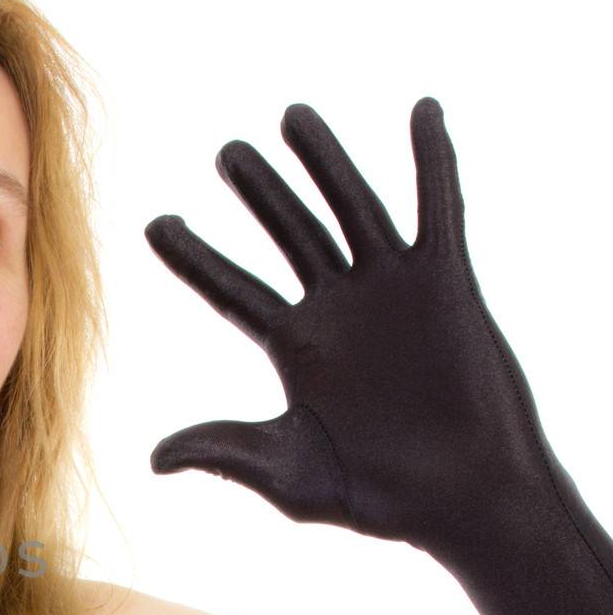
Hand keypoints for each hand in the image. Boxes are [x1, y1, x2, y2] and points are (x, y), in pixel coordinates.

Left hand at [144, 97, 551, 557]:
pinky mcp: (446, 285)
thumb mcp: (287, 473)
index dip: (193, 257)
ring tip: (291, 116)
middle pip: (288, 234)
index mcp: (295, 348)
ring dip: (325, 162)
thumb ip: (224, 452)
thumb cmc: (378, 497)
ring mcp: (391, 292)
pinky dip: (433, 162)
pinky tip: (423, 113)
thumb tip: (153, 458)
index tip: (154, 224)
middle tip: (227, 153)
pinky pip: (438, 211)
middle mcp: (338, 310)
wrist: (462, 502)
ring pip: (350, 209)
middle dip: (260, 192)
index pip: (231, 290)